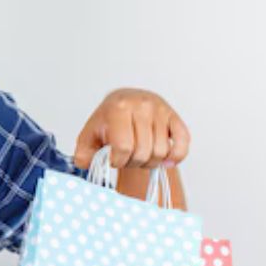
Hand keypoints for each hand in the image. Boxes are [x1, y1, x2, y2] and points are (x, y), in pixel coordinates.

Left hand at [72, 88, 189, 169]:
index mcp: (118, 108)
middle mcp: (142, 106)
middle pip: (143, 152)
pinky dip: (175, 157)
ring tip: (140, 155)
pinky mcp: (175, 117)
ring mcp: (161, 111)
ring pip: (161, 152)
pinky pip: (183, 144)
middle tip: (127, 158)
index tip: (113, 158)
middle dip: (133, 163)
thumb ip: (83, 153)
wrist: (125, 101)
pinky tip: (164, 159)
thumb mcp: (89, 134)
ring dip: (150, 162)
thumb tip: (85, 164)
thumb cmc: (108, 120)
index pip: (123, 147)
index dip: (117, 161)